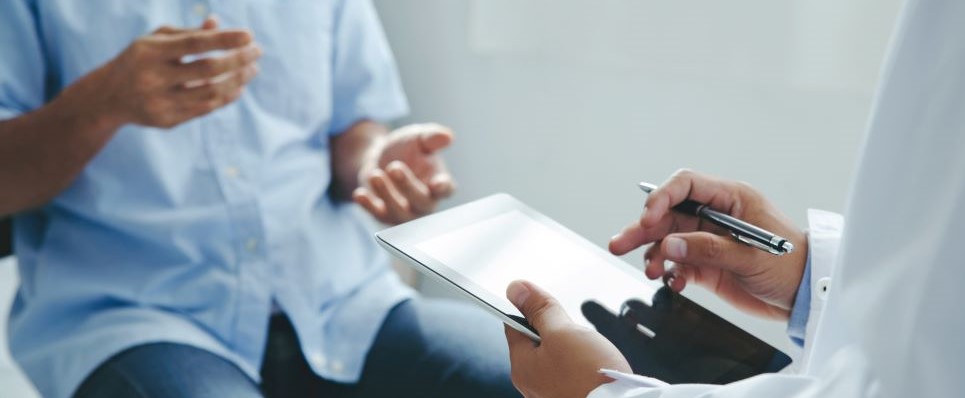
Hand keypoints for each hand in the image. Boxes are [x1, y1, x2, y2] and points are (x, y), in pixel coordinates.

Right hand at [89, 17, 260, 128]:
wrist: (109, 97)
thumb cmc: (141, 59)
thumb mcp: (156, 40)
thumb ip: (188, 33)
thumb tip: (219, 24)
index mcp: (150, 51)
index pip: (194, 43)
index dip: (224, 39)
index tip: (249, 36)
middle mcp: (153, 77)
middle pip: (208, 69)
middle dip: (238, 60)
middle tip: (258, 51)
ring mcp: (159, 102)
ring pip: (211, 92)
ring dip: (238, 80)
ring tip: (252, 69)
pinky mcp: (167, 121)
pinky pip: (206, 109)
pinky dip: (227, 97)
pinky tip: (239, 86)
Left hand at [353, 123, 454, 223]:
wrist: (379, 157)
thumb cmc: (406, 149)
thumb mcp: (418, 138)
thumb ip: (432, 137)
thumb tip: (448, 136)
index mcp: (439, 182)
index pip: (446, 189)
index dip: (443, 188)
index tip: (438, 183)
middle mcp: (425, 202)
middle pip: (422, 202)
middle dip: (408, 186)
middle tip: (394, 167)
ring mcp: (405, 212)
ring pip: (399, 212)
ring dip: (387, 195)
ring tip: (375, 175)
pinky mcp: (384, 215)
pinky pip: (378, 215)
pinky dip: (368, 206)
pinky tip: (359, 194)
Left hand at [504, 280, 630, 397]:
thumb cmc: (590, 376)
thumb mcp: (562, 332)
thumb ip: (539, 310)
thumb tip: (516, 289)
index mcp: (522, 366)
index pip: (514, 326)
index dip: (530, 310)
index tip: (545, 304)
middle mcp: (532, 383)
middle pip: (537, 342)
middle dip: (557, 331)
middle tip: (574, 334)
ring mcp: (551, 392)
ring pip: (557, 356)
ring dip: (571, 347)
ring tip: (587, 352)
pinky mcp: (570, 395)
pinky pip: (571, 372)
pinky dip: (581, 364)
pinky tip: (593, 365)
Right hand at [609, 169, 807, 318]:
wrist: (806, 297)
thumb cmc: (791, 266)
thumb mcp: (751, 255)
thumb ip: (708, 249)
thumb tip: (670, 245)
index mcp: (730, 199)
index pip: (685, 185)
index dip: (661, 198)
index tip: (647, 218)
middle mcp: (715, 216)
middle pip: (668, 214)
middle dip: (642, 228)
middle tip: (619, 243)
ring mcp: (708, 240)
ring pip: (667, 240)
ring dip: (653, 254)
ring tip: (650, 271)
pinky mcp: (706, 264)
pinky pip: (677, 263)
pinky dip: (670, 273)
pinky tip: (674, 282)